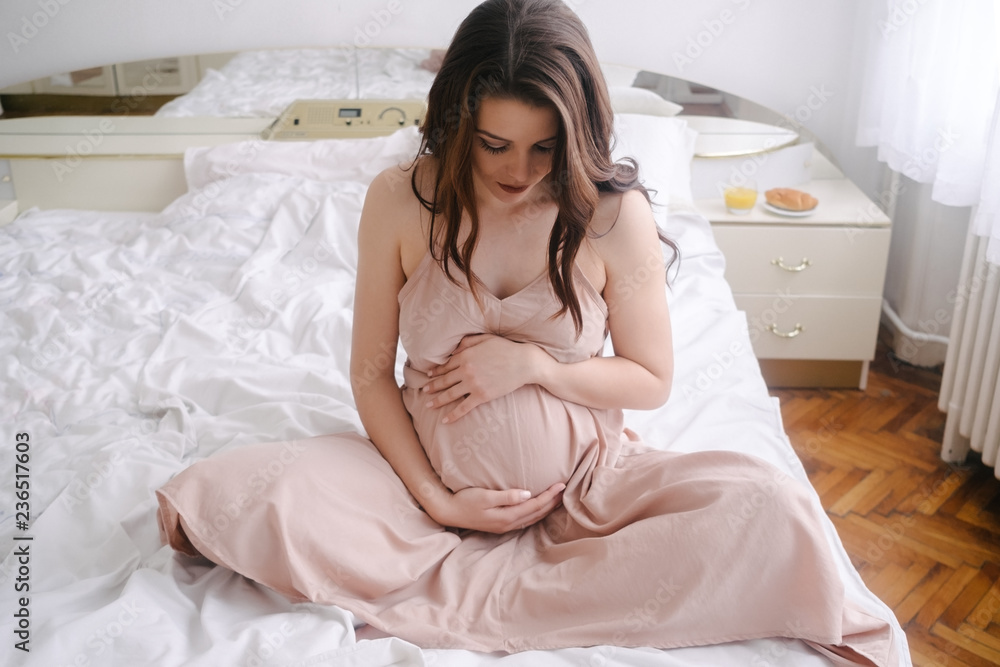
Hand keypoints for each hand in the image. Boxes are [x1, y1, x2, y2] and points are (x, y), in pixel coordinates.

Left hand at [422, 334, 544, 422]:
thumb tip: (454, 349)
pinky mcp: (482, 396)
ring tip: (429, 405)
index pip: (446, 366)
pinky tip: (445, 420)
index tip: (429, 376)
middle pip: (445, 380)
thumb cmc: (506, 348)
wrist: (524, 363)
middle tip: (424, 391)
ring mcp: (473, 384)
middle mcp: (466, 370)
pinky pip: (464, 407)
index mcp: (465, 356)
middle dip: (433, 386)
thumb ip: (467, 342)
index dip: (437, 371)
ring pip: (450, 394)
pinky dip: (453, 415)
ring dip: (438, 401)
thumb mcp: (485, 339)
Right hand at [427, 482, 566, 532]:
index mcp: (507, 516)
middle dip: (553, 502)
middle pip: (537, 513)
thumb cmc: (465, 500)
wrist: (449, 512)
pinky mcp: (501, 524)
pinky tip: (539, 508)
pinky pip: (525, 519)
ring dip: (547, 508)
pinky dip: (536, 513)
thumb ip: (507, 496)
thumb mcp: (485, 496)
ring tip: (558, 499)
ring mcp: (505, 526)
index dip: (550, 496)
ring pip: (533, 518)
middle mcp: (508, 524)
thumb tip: (527, 494)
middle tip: (565, 490)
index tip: (561, 484)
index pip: (535, 505)